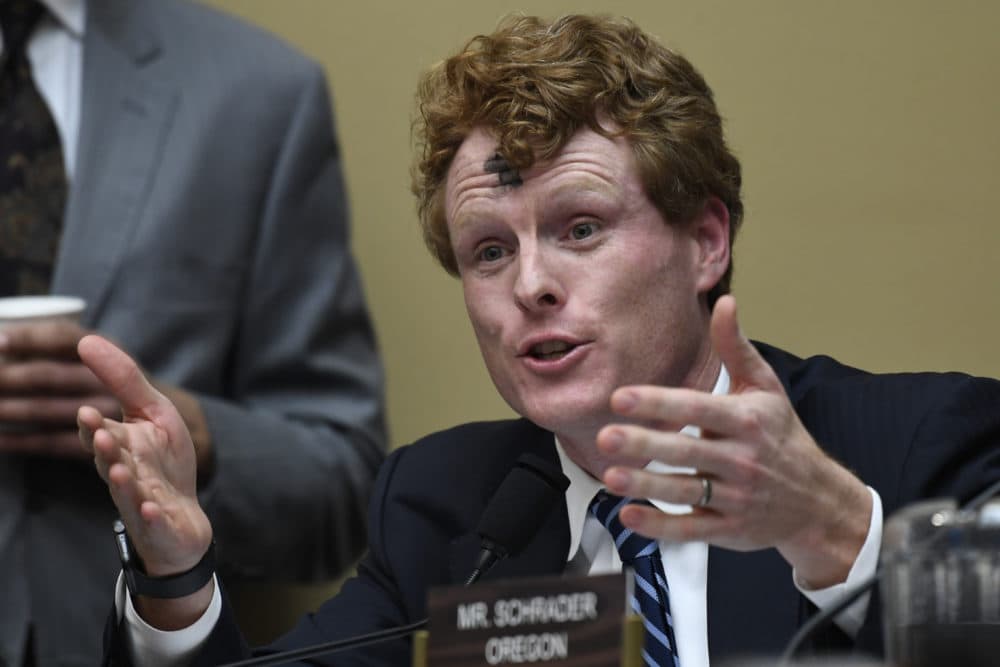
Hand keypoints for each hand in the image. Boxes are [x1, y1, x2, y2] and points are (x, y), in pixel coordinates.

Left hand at [0, 320, 118, 457]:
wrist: (169, 437)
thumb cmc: (131, 395)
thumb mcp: (123, 362)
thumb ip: (85, 354)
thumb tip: (12, 342)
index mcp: (115, 353)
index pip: (64, 338)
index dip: (30, 338)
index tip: (0, 341)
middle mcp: (109, 384)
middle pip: (49, 375)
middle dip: (9, 374)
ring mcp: (104, 418)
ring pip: (45, 409)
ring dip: (8, 407)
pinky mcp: (94, 450)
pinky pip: (51, 443)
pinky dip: (20, 441)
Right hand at [77, 335, 212, 626]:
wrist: (182, 519)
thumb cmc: (164, 463)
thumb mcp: (154, 414)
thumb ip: (125, 381)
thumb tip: (87, 340)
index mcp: (119, 446)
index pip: (99, 435)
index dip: (94, 426)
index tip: (88, 413)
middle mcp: (123, 475)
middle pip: (109, 462)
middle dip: (104, 451)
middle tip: (101, 438)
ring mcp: (139, 502)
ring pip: (126, 492)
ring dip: (123, 483)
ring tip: (121, 471)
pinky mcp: (157, 524)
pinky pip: (152, 521)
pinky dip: (151, 515)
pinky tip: (153, 510)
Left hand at [596, 295, 871, 587]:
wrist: (819, 501)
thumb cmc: (783, 437)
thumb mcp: (765, 388)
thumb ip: (736, 347)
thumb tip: (724, 302)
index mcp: (746, 420)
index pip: (697, 408)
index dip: (659, 403)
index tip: (622, 397)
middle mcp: (741, 459)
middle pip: (686, 451)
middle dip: (644, 444)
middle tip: (606, 436)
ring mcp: (735, 497)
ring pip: (685, 491)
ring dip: (646, 485)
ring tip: (611, 475)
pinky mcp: (728, 528)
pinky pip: (691, 528)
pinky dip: (660, 526)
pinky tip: (629, 515)